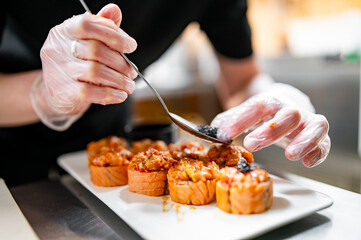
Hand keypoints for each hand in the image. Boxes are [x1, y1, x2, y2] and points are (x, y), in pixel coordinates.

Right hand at [31, 4, 136, 129]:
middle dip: (120, 62)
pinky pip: (90, 92)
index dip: (113, 34)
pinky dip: (110, 94)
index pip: (88, 24)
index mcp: (65, 30)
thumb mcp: (88, 41)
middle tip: (132, 71)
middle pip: (96, 50)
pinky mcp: (62, 91)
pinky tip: (120, 95)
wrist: (56, 92)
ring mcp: (59, 70)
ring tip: (129, 85)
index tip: (131, 46)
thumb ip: (102, 26)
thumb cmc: (77, 62)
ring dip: (119, 80)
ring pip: (95, 72)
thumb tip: (114, 10)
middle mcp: (58, 48)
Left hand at [211, 80, 329, 167]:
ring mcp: (307, 121)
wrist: (283, 98)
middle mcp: (291, 108)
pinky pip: (325, 142)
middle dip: (272, 130)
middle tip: (251, 144)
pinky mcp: (318, 135)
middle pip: (289, 114)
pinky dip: (319, 152)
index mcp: (270, 101)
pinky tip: (307, 162)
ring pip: (316, 124)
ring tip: (290, 155)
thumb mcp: (244, 111)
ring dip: (304, 140)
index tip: (223, 134)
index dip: (240, 120)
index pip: (256, 107)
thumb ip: (228, 121)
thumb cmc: (261, 109)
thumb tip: (211, 133)